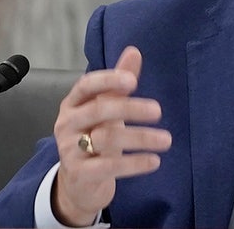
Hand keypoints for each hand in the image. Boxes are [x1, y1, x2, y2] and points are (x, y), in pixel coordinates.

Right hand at [51, 46, 171, 225]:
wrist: (78, 182)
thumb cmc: (94, 137)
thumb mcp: (105, 110)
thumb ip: (119, 84)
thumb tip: (134, 51)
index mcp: (73, 103)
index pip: (86, 85)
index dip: (108, 80)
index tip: (133, 81)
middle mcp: (67, 123)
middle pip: (99, 110)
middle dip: (130, 108)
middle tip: (158, 110)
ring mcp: (70, 149)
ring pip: (106, 138)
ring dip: (141, 138)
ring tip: (166, 140)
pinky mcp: (80, 174)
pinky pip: (109, 167)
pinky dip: (135, 163)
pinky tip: (154, 161)